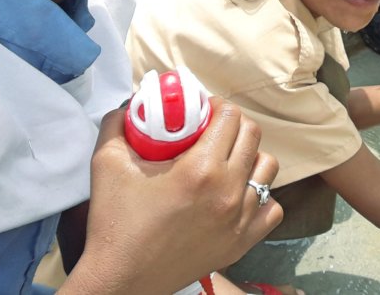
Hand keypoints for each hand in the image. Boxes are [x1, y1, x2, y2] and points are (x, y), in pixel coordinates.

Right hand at [64, 98, 281, 293]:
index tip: (200, 113)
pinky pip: (272, 208)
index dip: (215, 107)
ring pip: (267, 169)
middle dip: (232, 126)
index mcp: (200, 169)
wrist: (122, 280)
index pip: (230, 117)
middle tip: (210, 131)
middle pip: (252, 136)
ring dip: (249, 157)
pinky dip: (260, 196)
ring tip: (224, 161)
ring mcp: (240, 220)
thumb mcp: (107, 163)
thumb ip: (118, 123)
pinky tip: (236, 194)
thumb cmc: (114, 223)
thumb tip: (131, 103)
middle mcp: (229, 192)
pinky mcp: (242, 243)